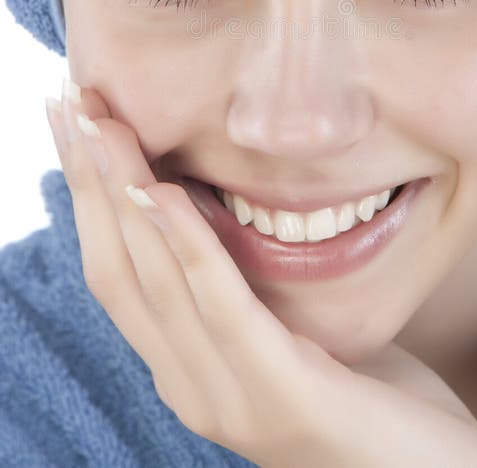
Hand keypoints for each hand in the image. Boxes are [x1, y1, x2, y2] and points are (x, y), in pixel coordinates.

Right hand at [46, 81, 476, 467]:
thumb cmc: (377, 395)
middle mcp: (194, 387)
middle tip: (69, 107)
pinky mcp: (284, 398)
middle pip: (119, 270)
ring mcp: (233, 400)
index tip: (78, 127)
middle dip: (90, 182)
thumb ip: (256, 284)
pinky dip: (185, 245)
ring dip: (122, 195)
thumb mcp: (300, 324)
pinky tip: (162, 190)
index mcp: (191, 367)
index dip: (90, 198)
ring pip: (156, 281)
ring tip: (100, 128)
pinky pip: (221, 307)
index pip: (118, 274)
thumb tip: (234, 205)